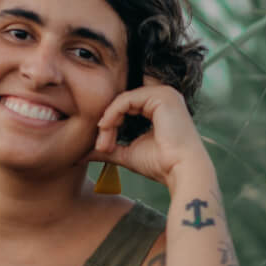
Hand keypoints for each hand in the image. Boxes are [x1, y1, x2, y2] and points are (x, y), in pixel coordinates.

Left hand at [91, 78, 209, 190]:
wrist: (181, 172)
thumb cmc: (160, 165)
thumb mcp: (128, 153)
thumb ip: (108, 149)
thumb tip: (84, 154)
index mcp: (158, 106)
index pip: (125, 107)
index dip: (110, 125)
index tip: (102, 147)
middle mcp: (163, 96)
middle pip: (122, 103)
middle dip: (107, 124)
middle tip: (101, 147)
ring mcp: (164, 93)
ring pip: (122, 100)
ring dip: (108, 121)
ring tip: (104, 144)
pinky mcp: (161, 96)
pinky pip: (126, 100)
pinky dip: (112, 115)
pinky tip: (107, 129)